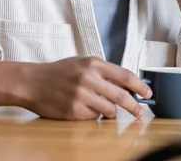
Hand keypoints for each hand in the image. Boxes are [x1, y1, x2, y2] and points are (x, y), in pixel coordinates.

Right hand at [8, 57, 151, 119]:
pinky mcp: (73, 111)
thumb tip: (128, 84)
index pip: (125, 75)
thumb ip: (104, 71)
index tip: (148, 93)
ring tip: (103, 108)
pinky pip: (94, 118)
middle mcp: (88, 78)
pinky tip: (84, 109)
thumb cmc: (60, 72)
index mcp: (94, 63)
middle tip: (140, 112)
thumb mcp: (83, 63)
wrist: (32, 82)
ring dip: (111, 112)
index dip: (140, 86)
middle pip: (121, 96)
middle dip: (134, 106)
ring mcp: (81, 96)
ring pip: (109, 110)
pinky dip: (93, 116)